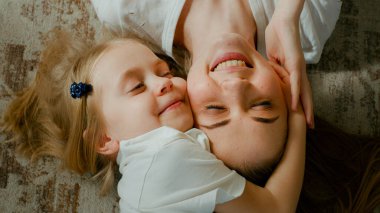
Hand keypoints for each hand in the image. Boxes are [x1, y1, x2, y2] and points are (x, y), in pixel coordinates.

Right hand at [265, 13, 313, 127]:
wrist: (281, 23)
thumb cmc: (277, 38)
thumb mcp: (273, 59)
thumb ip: (273, 70)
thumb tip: (267, 78)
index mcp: (294, 71)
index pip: (299, 91)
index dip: (301, 105)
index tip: (301, 118)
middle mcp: (299, 72)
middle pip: (306, 95)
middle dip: (308, 111)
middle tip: (310, 127)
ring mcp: (299, 68)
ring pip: (304, 91)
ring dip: (306, 108)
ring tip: (307, 122)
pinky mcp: (296, 63)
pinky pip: (296, 82)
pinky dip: (297, 94)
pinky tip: (297, 105)